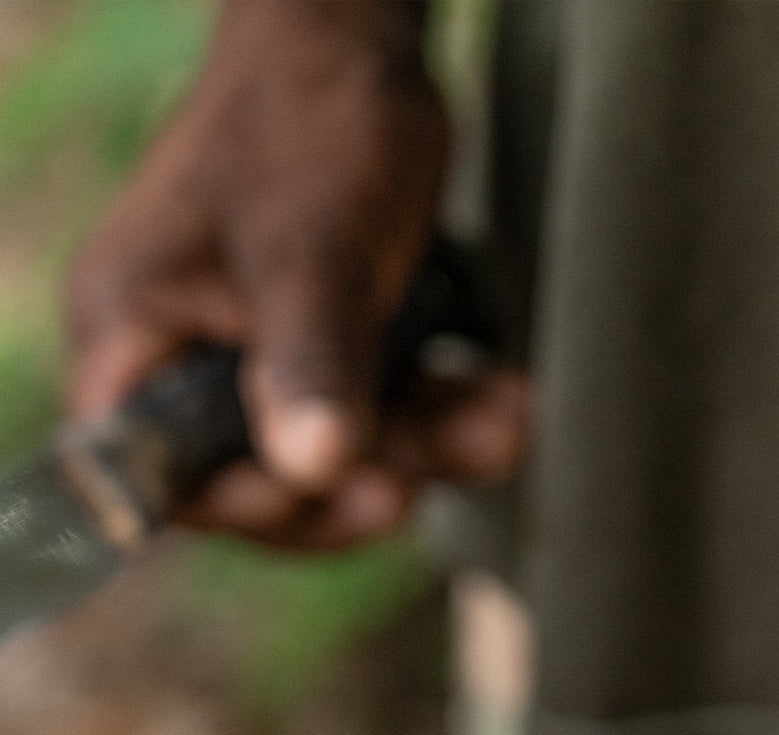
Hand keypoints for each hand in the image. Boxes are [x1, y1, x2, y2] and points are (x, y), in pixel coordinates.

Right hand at [66, 1, 526, 549]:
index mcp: (136, 338)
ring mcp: (265, 354)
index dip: (254, 506)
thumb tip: (312, 470)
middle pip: (268, 478)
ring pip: (346, 448)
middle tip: (423, 479)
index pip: (166, 477)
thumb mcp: (312, 253)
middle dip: (365, 476)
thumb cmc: (310, 127)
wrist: (359, 46)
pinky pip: (384, 405)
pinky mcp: (330, 343)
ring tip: (505, 421)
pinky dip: (446, 407)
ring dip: (431, 443)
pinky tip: (504, 395)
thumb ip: (308, 362)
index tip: (344, 492)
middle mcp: (190, 359)